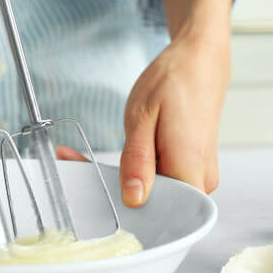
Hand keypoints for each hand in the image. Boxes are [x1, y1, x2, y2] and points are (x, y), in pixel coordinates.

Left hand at [58, 0, 233, 206]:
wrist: (201, 62)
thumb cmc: (174, 81)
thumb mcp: (142, 117)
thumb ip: (137, 161)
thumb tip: (133, 199)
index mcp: (189, 170)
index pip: (154, 211)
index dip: (119, 204)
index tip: (88, 183)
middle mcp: (200, 182)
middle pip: (151, 204)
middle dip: (111, 187)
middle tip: (72, 160)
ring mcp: (197, 178)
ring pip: (152, 192)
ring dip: (120, 176)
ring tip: (82, 154)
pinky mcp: (191, 171)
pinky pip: (160, 180)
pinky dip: (135, 168)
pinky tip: (120, 150)